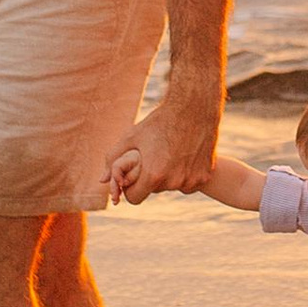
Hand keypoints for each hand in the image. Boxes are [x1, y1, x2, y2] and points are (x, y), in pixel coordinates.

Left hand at [112, 76, 220, 203]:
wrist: (195, 107)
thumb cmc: (160, 121)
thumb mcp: (132, 137)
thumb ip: (113, 159)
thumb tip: (103, 180)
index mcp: (153, 174)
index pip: (135, 198)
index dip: (131, 188)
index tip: (135, 177)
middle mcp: (173, 181)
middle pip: (155, 191)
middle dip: (151, 179)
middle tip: (155, 158)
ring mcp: (191, 180)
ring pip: (173, 187)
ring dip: (169, 177)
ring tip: (170, 154)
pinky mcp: (204, 177)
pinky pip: (189, 184)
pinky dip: (186, 174)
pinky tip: (185, 156)